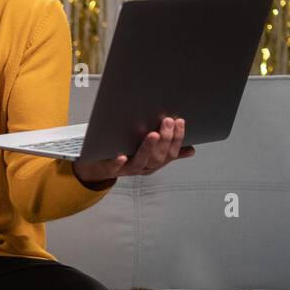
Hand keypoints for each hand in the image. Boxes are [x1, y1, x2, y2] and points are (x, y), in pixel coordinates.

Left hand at [72, 117, 195, 185]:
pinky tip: (122, 155)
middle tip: (167, 121)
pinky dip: (118, 162)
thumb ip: (167, 151)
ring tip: (154, 134)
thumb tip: (190, 151)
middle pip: (158, 157)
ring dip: (147, 148)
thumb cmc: (127, 155)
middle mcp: (143, 167)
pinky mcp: (109, 168)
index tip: (180, 122)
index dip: (177, 138)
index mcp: (154, 163)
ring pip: (141, 162)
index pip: (171, 153)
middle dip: (165, 139)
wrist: (99, 168)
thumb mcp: (149, 153)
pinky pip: (114, 167)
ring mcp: (126, 169)